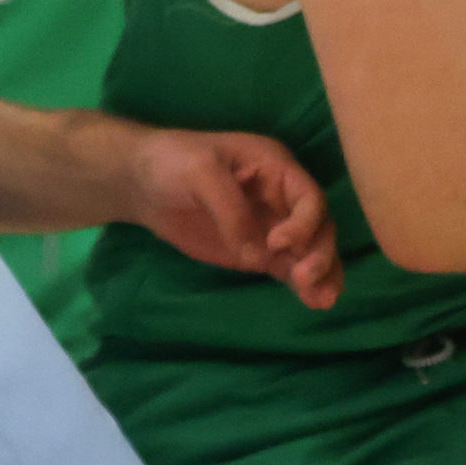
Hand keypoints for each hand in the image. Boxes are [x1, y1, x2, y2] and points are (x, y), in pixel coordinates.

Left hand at [121, 125, 340, 308]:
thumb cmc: (172, 162)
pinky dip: (303, 285)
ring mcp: (271, 226)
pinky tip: (317, 302)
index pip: (308, 196)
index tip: (276, 243)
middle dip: (319, 252)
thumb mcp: (200, 172)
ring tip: (323, 299)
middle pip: (318, 226)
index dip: (303, 222)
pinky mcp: (258, 253)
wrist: (142, 183)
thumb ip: (230, 210)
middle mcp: (281, 197)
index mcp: (275, 167)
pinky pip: (289, 268)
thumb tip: (257, 254)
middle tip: (305, 278)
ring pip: (310, 250)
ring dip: (322, 273)